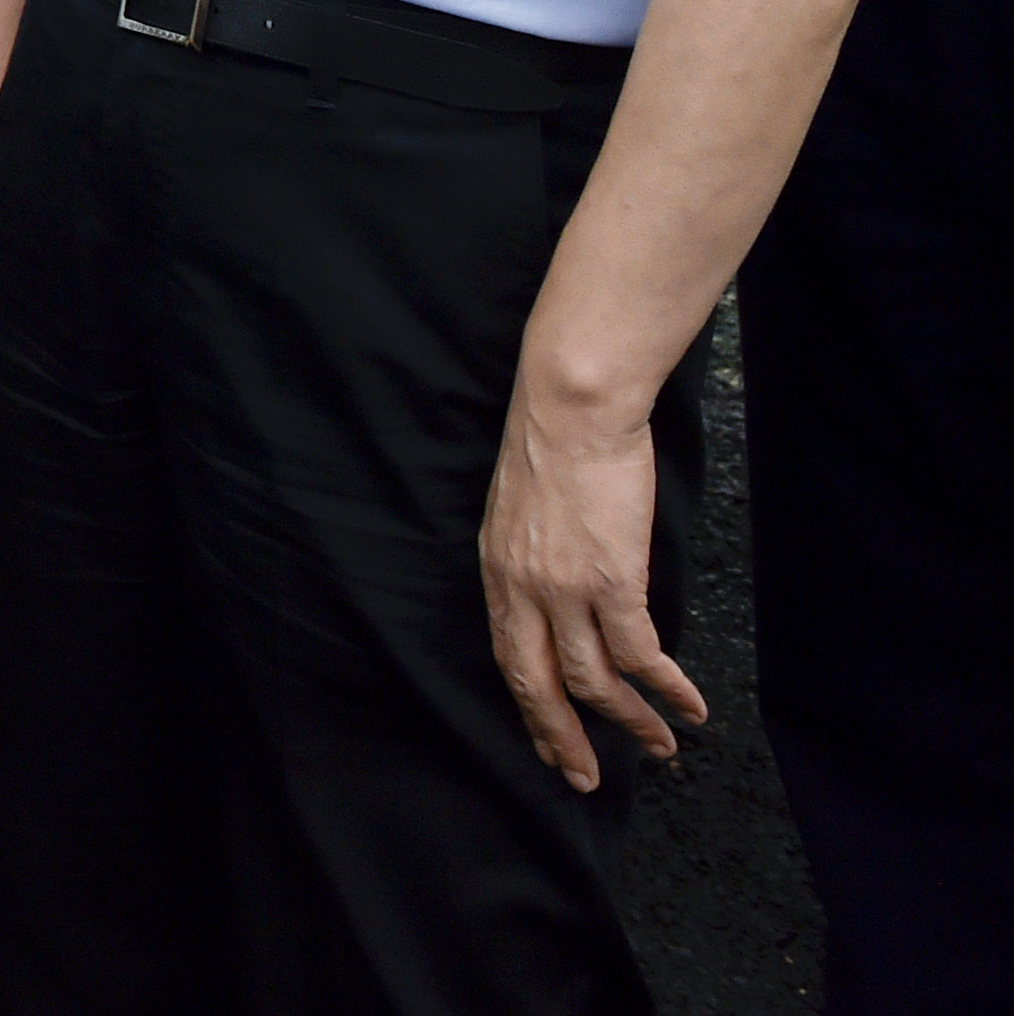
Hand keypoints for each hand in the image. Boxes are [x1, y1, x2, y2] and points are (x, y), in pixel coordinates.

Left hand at [481, 381, 704, 791]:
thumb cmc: (554, 446)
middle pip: (538, 684)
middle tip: (587, 779)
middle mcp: (523, 589)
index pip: (509, 658)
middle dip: (564, 738)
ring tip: (661, 747)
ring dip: (630, 720)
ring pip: (594, 680)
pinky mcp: (613, 581)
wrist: (574, 407)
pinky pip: (641, 654)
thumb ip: (531, 563)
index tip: (546, 744)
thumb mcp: (521, 513)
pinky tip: (688, 707)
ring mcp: (566, 588)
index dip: (530, 707)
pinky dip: (666, 687)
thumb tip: (558, 600)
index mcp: (498, 572)